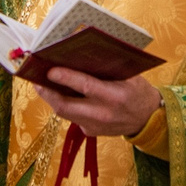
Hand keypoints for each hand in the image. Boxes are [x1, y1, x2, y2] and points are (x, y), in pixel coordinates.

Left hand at [31, 67, 160, 137]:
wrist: (149, 119)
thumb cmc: (138, 91)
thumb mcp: (129, 76)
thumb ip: (107, 68)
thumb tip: (80, 53)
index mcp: (116, 97)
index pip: (85, 86)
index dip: (65, 77)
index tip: (50, 69)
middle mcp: (103, 114)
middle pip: (66, 106)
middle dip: (47, 93)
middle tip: (36, 80)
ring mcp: (96, 127)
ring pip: (64, 113)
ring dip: (51, 99)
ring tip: (41, 85)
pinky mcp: (91, 132)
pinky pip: (72, 117)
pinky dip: (64, 105)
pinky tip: (58, 94)